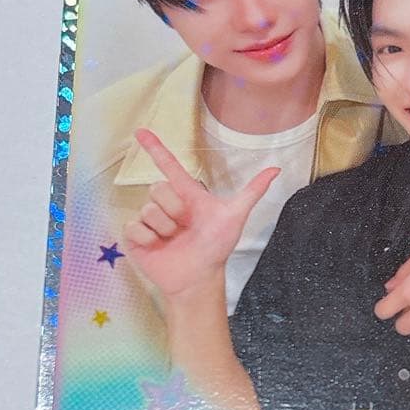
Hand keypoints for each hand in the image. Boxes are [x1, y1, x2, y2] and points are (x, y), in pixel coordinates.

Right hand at [123, 128, 279, 298]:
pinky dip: (149, 238)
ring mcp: (150, 219)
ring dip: (164, 227)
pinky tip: (159, 246)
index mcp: (186, 193)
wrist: (199, 277)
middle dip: (174, 208)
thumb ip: (253, 191)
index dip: (154, 147)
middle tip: (185, 225)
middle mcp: (167, 203)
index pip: (168, 165)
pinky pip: (134, 227)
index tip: (140, 131)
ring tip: (175, 238)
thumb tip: (276, 169)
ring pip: (148, 209)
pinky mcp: (137, 236)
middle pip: (158, 188)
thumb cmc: (216, 246)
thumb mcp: (235, 216)